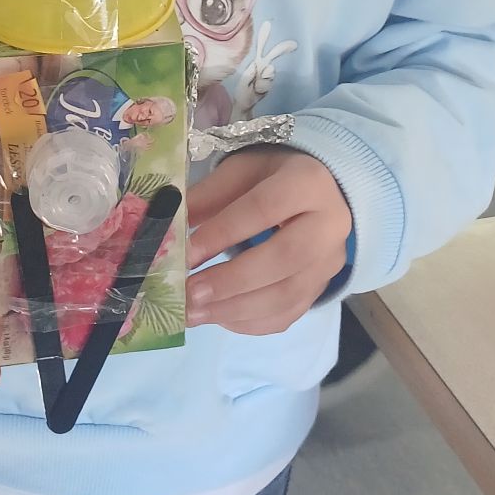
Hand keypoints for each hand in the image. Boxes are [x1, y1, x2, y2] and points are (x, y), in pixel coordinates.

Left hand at [186, 148, 351, 336]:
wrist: (321, 195)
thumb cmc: (272, 179)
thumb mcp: (239, 172)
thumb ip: (207, 198)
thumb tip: (165, 232)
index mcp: (308, 183)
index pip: (264, 209)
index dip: (223, 233)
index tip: (185, 254)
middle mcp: (330, 225)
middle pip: (283, 259)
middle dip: (231, 281)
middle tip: (189, 294)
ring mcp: (330, 263)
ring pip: (286, 296)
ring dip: (234, 309)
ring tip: (193, 313)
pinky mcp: (321, 289)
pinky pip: (287, 315)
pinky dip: (249, 322)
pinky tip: (218, 317)